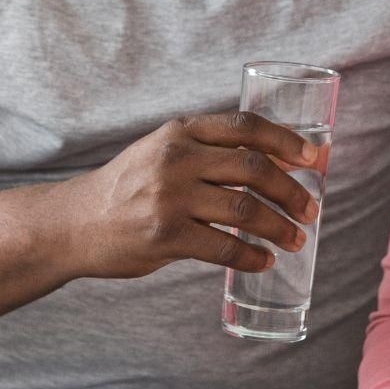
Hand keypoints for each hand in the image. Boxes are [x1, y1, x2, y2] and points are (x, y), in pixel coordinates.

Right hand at [58, 112, 322, 279]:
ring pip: (246, 209)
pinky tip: (263, 261)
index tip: (315, 157)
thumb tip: (272, 161)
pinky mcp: (165, 236)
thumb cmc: (127, 187)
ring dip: (280, 227)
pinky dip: (252, 256)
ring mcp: (170, 197)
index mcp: (180, 131)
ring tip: (295, 239)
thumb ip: (205, 150)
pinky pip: (224, 247)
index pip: (246, 127)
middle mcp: (177, 158)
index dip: (287, 140)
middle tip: (310, 210)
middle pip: (254, 168)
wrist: (74, 223)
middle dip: (292, 190)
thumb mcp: (160, 150)